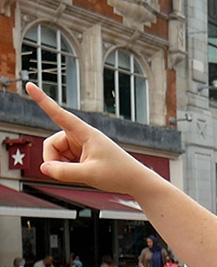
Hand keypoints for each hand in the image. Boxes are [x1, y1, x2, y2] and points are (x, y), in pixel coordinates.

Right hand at [26, 83, 154, 195]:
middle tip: (63, 175)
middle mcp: (82, 136)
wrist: (136, 181)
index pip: (60, 114)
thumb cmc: (118, 174)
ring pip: (56, 155)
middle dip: (52, 160)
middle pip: (51, 144)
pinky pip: (64, 161)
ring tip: (82, 174)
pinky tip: (83, 174)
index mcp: (86, 133)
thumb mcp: (89, 175)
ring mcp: (81, 145)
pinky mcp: (82, 154)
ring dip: (61, 167)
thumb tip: (44, 168)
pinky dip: (67, 169)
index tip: (29, 85)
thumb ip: (63, 172)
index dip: (42, 100)